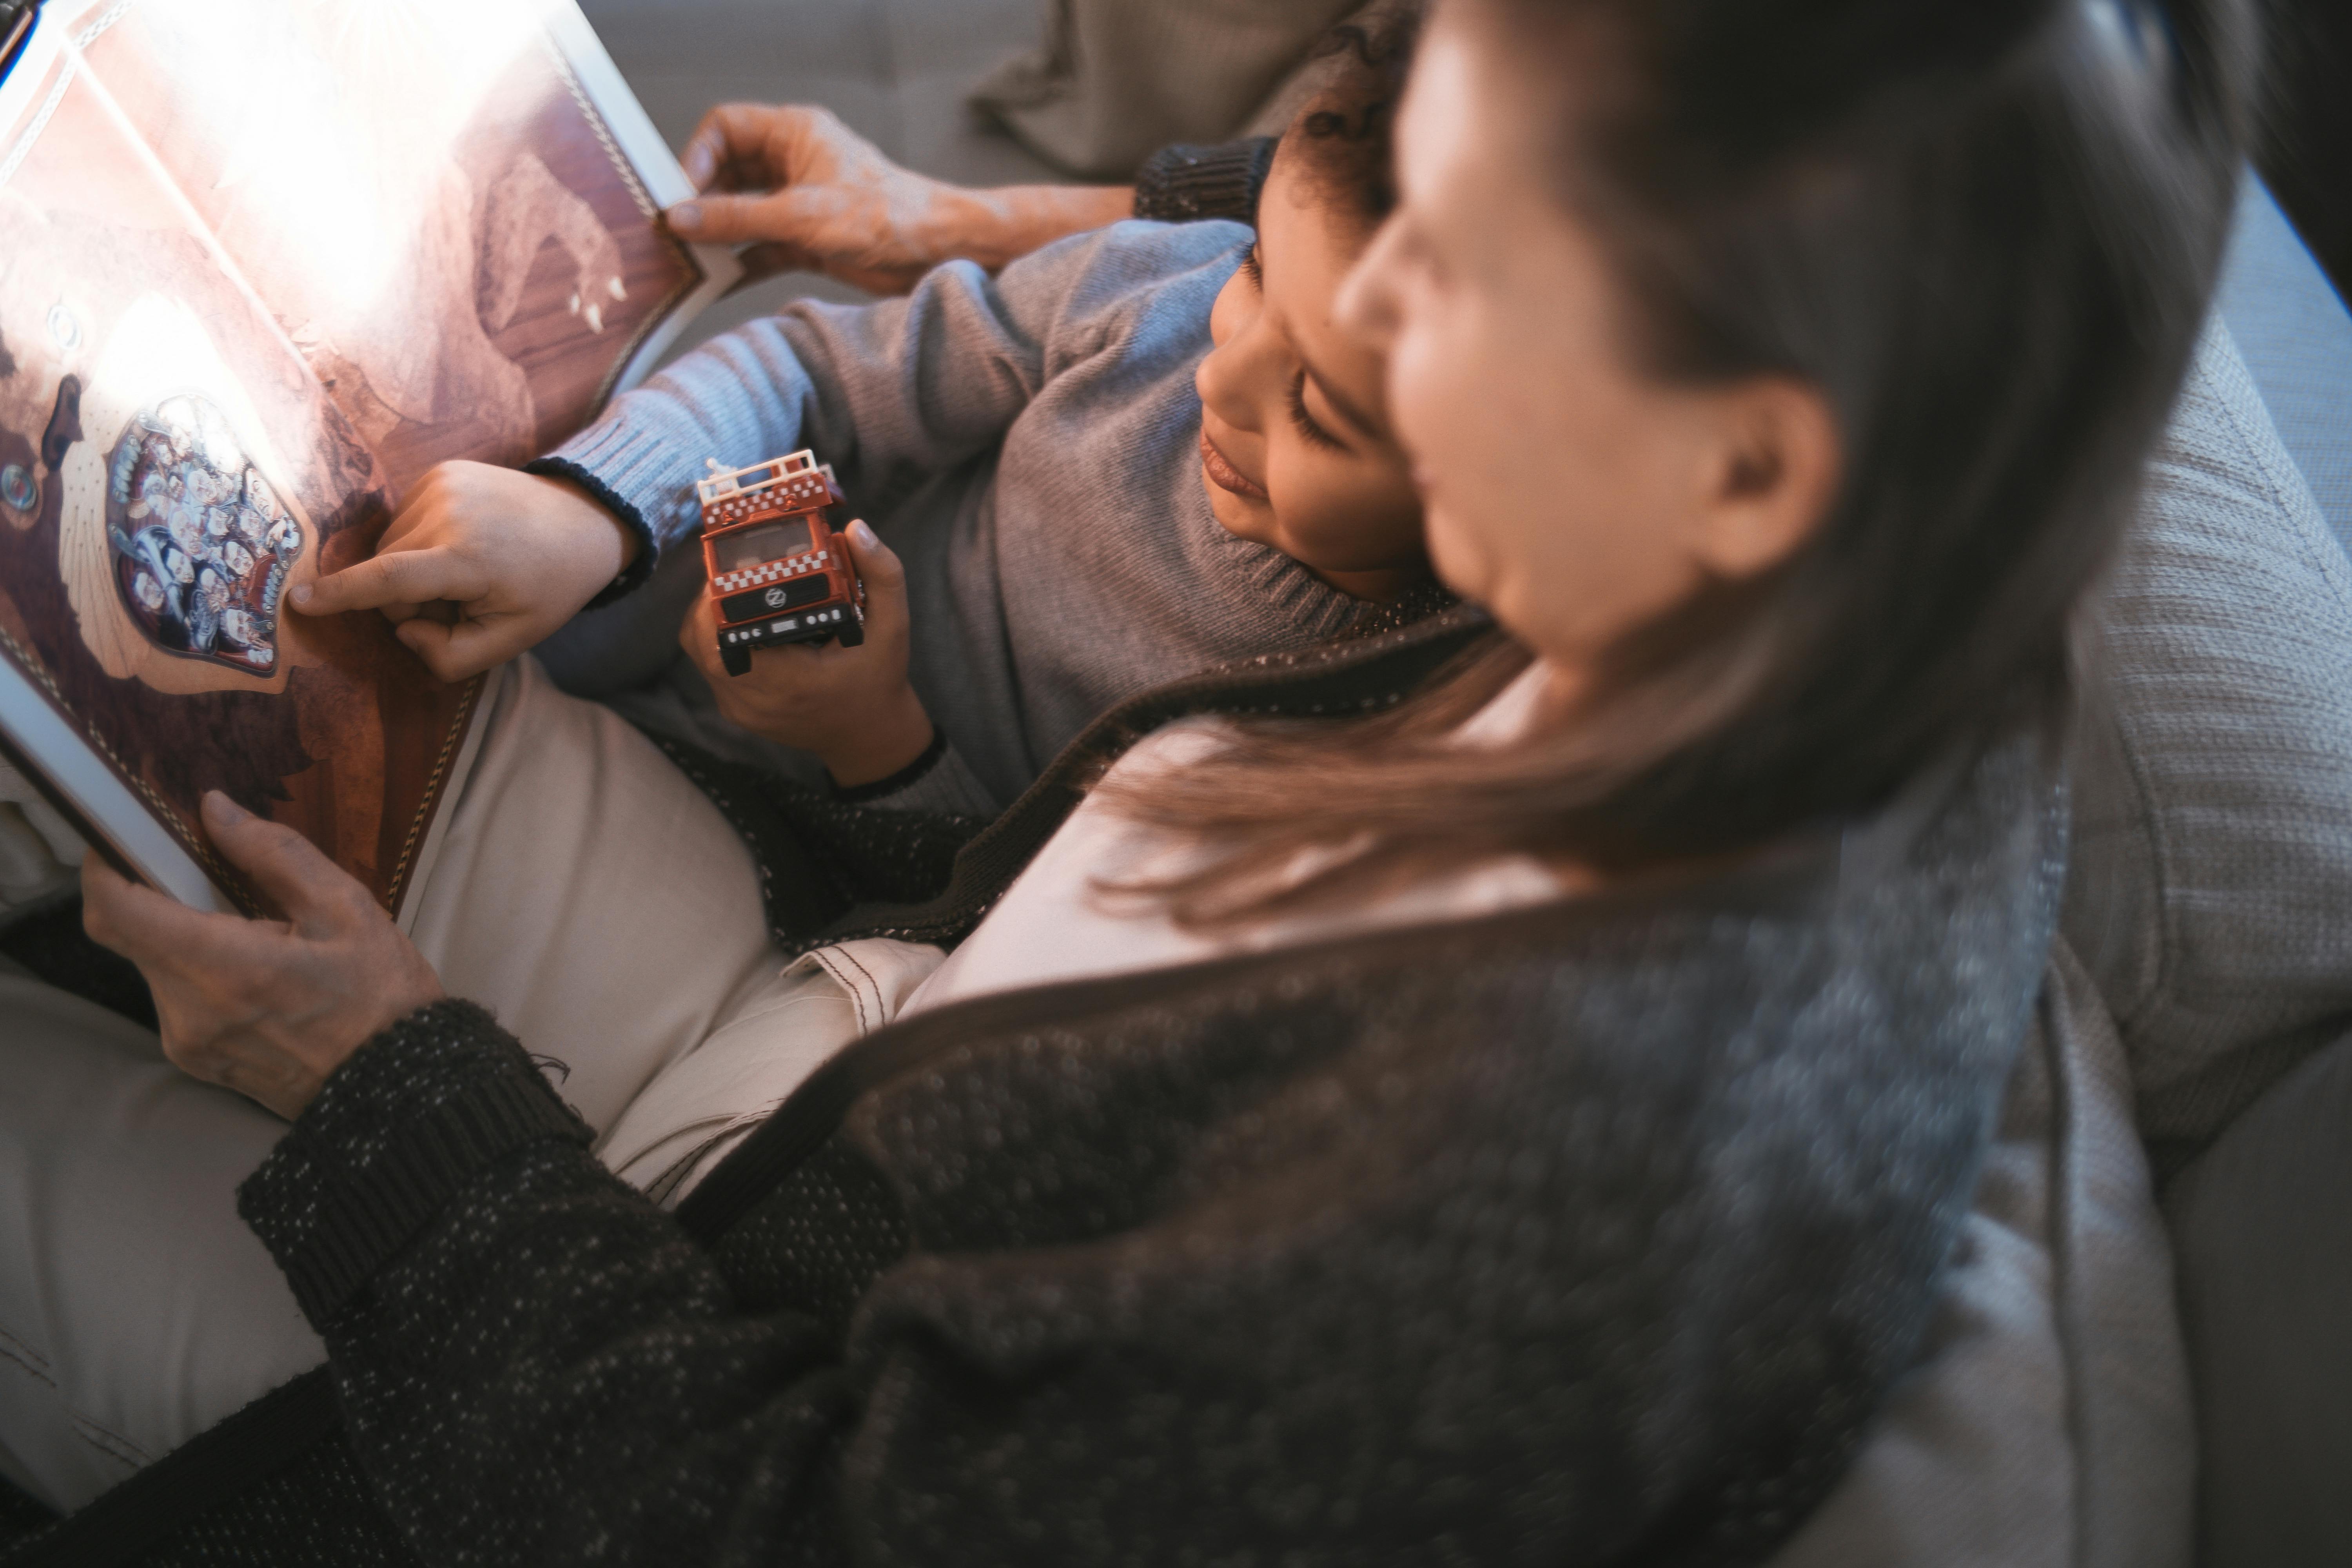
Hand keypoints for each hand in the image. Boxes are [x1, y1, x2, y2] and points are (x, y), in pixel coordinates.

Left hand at [81, 792, 444, 1119]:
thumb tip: (213, 810)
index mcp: (223, 968)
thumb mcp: (345, 908)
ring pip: (156, 965)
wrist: (398, 1091)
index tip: (122, 839)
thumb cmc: (382, 998)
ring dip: (187, 937)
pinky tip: (257, 972)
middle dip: (163, 897)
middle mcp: (188, 1011)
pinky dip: (201, 972)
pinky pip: (177, 999)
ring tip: (257, 933)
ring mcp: (187, 1043)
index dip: (102, 866)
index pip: (115, 911)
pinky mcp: (197, 1061)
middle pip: (133, 935)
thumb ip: (273, 854)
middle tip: (217, 877)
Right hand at [292, 462, 635, 681]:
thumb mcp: (513, 639)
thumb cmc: (548, 587)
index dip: (341, 595)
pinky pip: (403, 522)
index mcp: (468, 558)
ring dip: (417, 569)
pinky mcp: (439, 471)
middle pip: (388, 576)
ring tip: (469, 568)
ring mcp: (441, 484)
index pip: (389, 580)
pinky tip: (465, 541)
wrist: (583, 521)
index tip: (297, 603)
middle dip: (415, 600)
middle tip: (468, 598)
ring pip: (391, 548)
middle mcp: (448, 513)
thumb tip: (403, 631)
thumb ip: (450, 655)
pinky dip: (424, 541)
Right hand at [666, 103, 1132, 295]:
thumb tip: (682, 218)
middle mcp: (793, 162)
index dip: (697, 156)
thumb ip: (739, 217)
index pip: (726, 128)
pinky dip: (738, 263)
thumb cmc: (887, 217)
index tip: (680, 193)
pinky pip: (759, 247)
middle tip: (674, 231)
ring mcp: (799, 202)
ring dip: (716, 235)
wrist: (939, 253)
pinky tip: (714, 283)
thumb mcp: (803, 216)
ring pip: (741, 212)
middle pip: (727, 171)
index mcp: (795, 134)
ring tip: (686, 260)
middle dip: (700, 199)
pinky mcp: (807, 240)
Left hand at [680, 518, 933, 786]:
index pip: (726, 638)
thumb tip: (856, 529)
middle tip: (733, 566)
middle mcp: (756, 701)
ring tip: (732, 586)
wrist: (869, 737)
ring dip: (707, 615)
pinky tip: (736, 616)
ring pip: (697, 650)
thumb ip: (882, 576)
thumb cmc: (879, 680)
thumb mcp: (892, 627)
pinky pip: (708, 665)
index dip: (718, 597)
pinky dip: (714, 636)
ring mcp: (740, 709)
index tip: (736, 564)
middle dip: (708, 597)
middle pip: (700, 639)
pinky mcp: (734, 710)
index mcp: (791, 682)